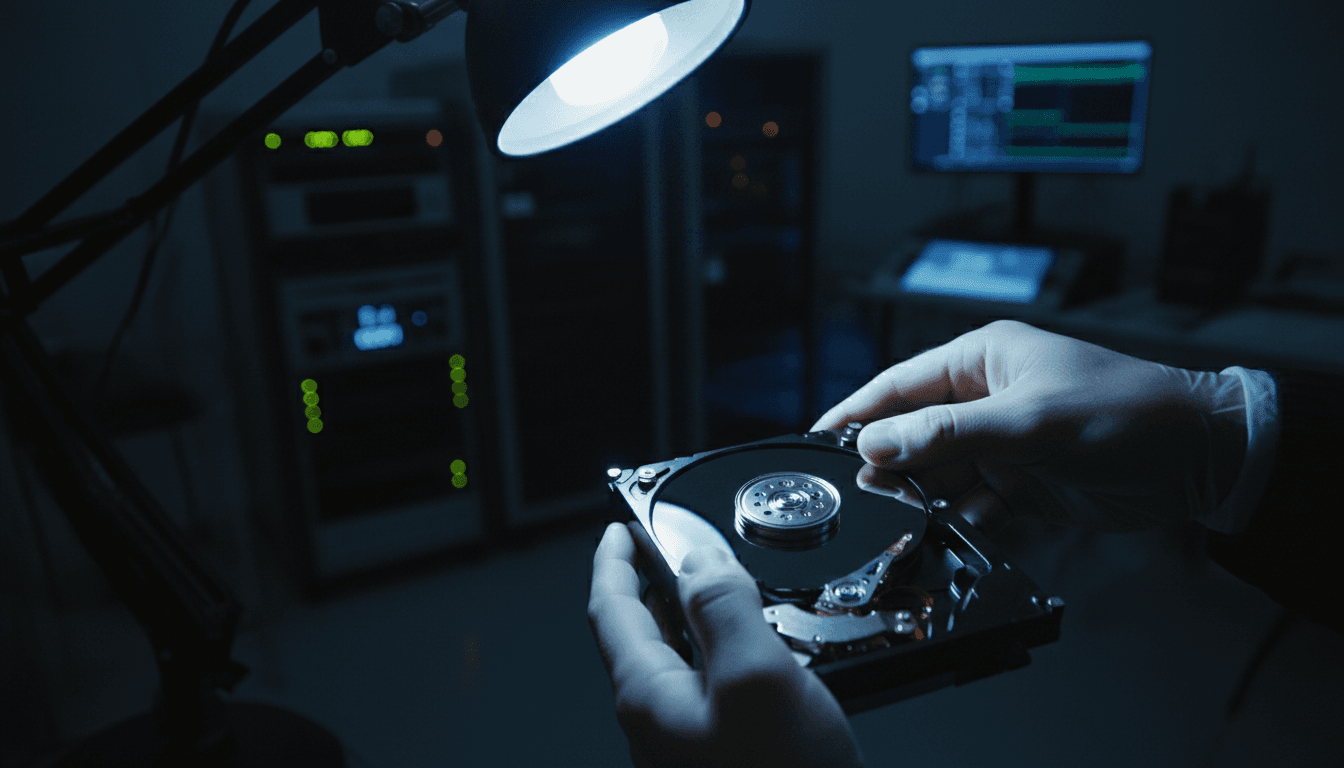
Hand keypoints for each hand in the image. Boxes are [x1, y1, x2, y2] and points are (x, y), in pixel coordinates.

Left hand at [588, 523, 863, 767]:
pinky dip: (727, 655)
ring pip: (680, 663)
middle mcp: (659, 724)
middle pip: (641, 634)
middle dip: (655, 580)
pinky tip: (764, 654)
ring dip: (695, 616)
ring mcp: (689, 747)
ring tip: (725, 585)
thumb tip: (697, 554)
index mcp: (649, 696)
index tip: (619, 525)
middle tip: (675, 543)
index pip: (611, 608)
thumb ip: (722, 606)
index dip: (615, 557)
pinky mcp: (725, 761)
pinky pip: (712, 694)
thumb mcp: (757, 678)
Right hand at [812, 320, 1248, 531]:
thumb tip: (875, 446)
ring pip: (939, 474)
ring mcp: (1003, 444)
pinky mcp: (1022, 485)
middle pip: (913, 434)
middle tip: (862, 495)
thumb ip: (947, 434)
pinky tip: (970, 526)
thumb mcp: (1029, 421)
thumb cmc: (1126, 412)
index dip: (855, 414)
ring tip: (916, 516)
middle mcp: (986, 399)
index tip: (815, 441)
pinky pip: (973, 504)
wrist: (1201, 459)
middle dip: (891, 465)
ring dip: (928, 497)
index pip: (898, 385)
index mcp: (982, 360)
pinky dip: (966, 519)